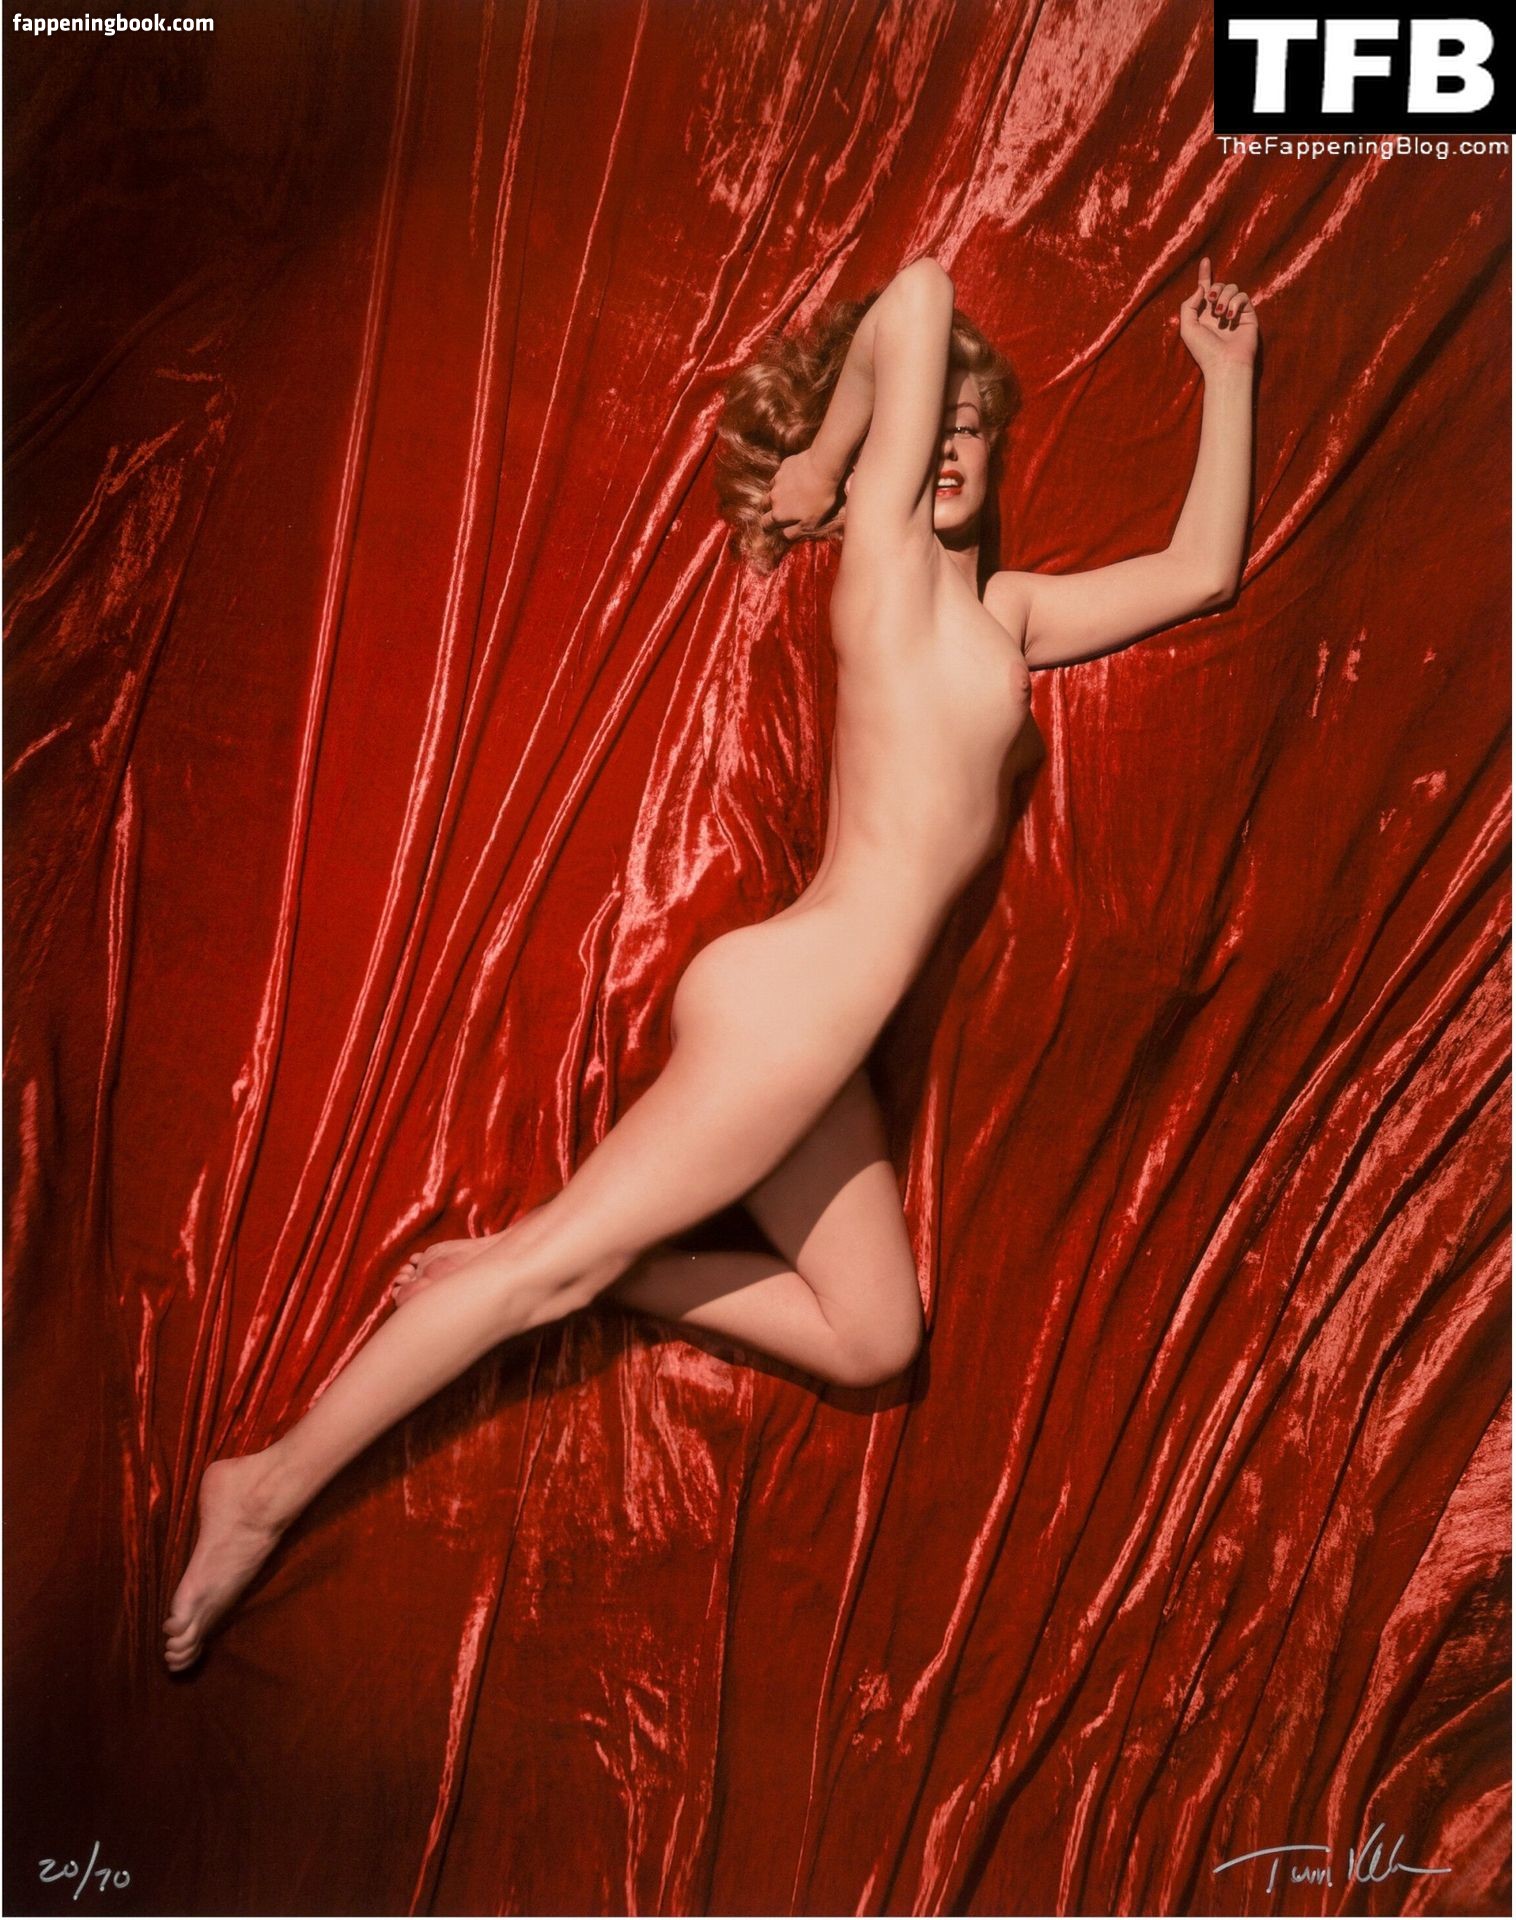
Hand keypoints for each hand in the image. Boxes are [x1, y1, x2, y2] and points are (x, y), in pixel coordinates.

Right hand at [760, 446, 845, 539]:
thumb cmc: (819, 498)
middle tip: (780, 509)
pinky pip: (781, 475)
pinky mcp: (784, 467)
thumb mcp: (810, 524)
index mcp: (778, 514)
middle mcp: (773, 497)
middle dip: (768, 509)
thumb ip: (794, 532)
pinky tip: (797, 479)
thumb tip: (783, 536)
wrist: (823, 467)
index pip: (765, 524)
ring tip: (789, 494)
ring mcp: (777, 480)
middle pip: (764, 505)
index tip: (773, 527)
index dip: (768, 527)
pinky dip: (785, 479)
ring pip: (771, 489)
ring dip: (776, 493)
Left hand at [1179, 256, 1258, 373]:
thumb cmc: (1204, 350)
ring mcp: (1234, 312)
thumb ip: (1189, 305)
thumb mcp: (1187, 328)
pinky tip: (1230, 317)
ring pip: (1232, 288)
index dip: (1205, 274)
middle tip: (1212, 301)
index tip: (1205, 260)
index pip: (1205, 289)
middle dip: (1215, 289)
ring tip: (1221, 314)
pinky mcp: (1247, 314)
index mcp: (1204, 314)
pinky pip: (1243, 297)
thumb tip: (1202, 288)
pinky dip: (1235, 303)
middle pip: (1219, 286)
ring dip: (1224, 297)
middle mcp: (1219, 312)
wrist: (1224, 363)